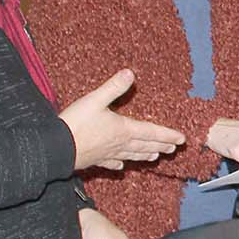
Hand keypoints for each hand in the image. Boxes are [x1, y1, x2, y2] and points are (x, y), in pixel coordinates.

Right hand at [60, 70, 185, 170]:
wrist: (55, 148)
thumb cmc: (75, 124)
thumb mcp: (95, 100)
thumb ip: (113, 87)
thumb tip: (130, 73)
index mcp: (123, 129)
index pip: (151, 132)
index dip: (167, 134)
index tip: (182, 138)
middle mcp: (119, 144)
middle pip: (145, 146)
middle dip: (160, 146)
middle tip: (174, 148)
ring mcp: (107, 154)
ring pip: (132, 155)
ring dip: (145, 155)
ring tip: (155, 157)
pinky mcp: (95, 160)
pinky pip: (111, 162)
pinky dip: (120, 163)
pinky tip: (122, 166)